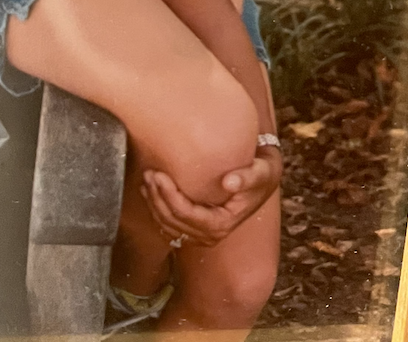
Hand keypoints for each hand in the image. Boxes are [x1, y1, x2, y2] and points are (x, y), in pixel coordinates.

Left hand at [141, 147, 281, 246]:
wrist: (261, 180)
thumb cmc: (260, 174)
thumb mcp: (260, 172)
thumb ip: (247, 177)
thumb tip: (229, 183)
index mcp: (223, 224)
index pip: (188, 215)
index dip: (169, 197)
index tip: (159, 175)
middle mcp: (211, 234)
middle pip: (174, 222)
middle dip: (157, 198)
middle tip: (148, 173)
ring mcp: (201, 234)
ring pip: (168, 226)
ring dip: (153, 204)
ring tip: (146, 179)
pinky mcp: (194, 227)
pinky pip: (169, 225)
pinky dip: (155, 210)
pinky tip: (149, 192)